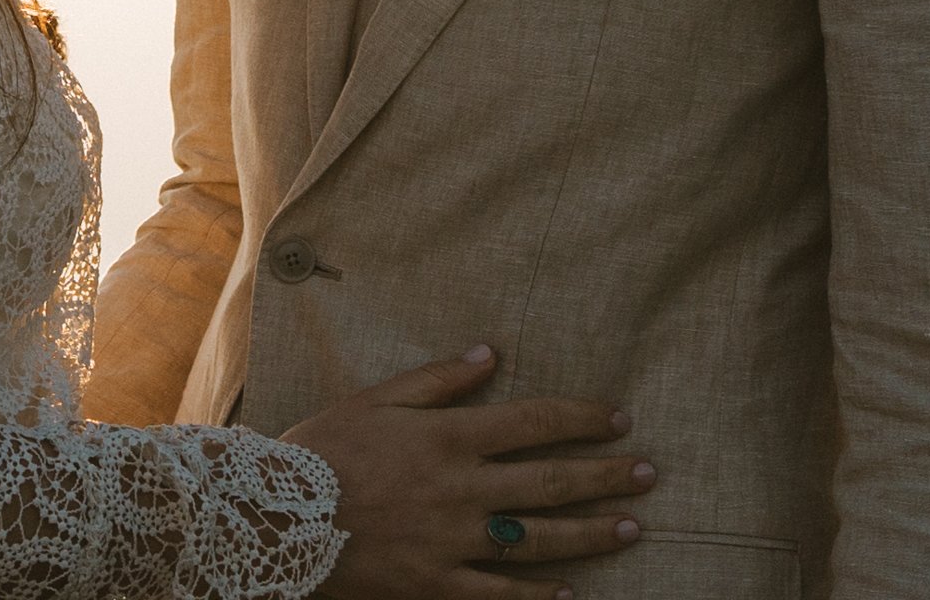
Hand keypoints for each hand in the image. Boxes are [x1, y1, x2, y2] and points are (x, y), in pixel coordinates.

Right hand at [286, 346, 651, 598]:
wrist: (280, 518)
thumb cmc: (327, 448)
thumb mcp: (378, 398)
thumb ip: (439, 379)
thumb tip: (492, 353)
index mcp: (449, 437)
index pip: (532, 423)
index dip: (580, 420)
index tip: (619, 418)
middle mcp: (462, 490)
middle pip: (549, 483)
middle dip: (604, 476)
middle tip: (649, 474)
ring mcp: (453, 543)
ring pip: (538, 540)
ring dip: (590, 534)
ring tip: (632, 528)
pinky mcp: (437, 585)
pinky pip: (499, 596)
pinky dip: (538, 597)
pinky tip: (571, 595)